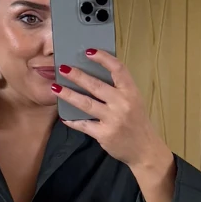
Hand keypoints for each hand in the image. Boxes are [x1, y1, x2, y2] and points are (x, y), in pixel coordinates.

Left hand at [53, 51, 172, 174]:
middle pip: (96, 86)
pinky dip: (72, 121)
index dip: (103, 58)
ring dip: (69, 95)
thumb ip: (118, 89)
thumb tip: (94, 74)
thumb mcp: (134, 101)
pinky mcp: (104, 134)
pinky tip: (63, 116)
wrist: (144, 149)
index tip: (88, 51)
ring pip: (86, 104)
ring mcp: (113, 119)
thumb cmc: (136, 122)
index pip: (118, 69)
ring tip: (56, 88)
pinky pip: (84, 125)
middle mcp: (122, 103)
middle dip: (77, 76)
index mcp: (131, 92)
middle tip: (62, 68)